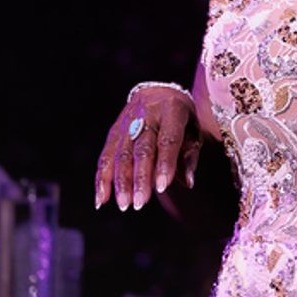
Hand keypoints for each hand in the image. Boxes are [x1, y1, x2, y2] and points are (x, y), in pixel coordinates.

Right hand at [95, 86, 200, 210]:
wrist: (158, 92)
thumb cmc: (181, 117)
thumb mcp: (193, 128)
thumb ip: (190, 154)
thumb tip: (187, 182)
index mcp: (171, 109)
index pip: (168, 140)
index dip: (165, 164)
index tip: (162, 187)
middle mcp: (147, 114)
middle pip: (142, 149)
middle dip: (140, 177)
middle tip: (140, 202)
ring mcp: (126, 121)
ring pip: (121, 154)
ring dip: (120, 181)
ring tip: (124, 204)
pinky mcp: (113, 131)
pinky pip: (106, 156)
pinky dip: (102, 179)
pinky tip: (102, 199)